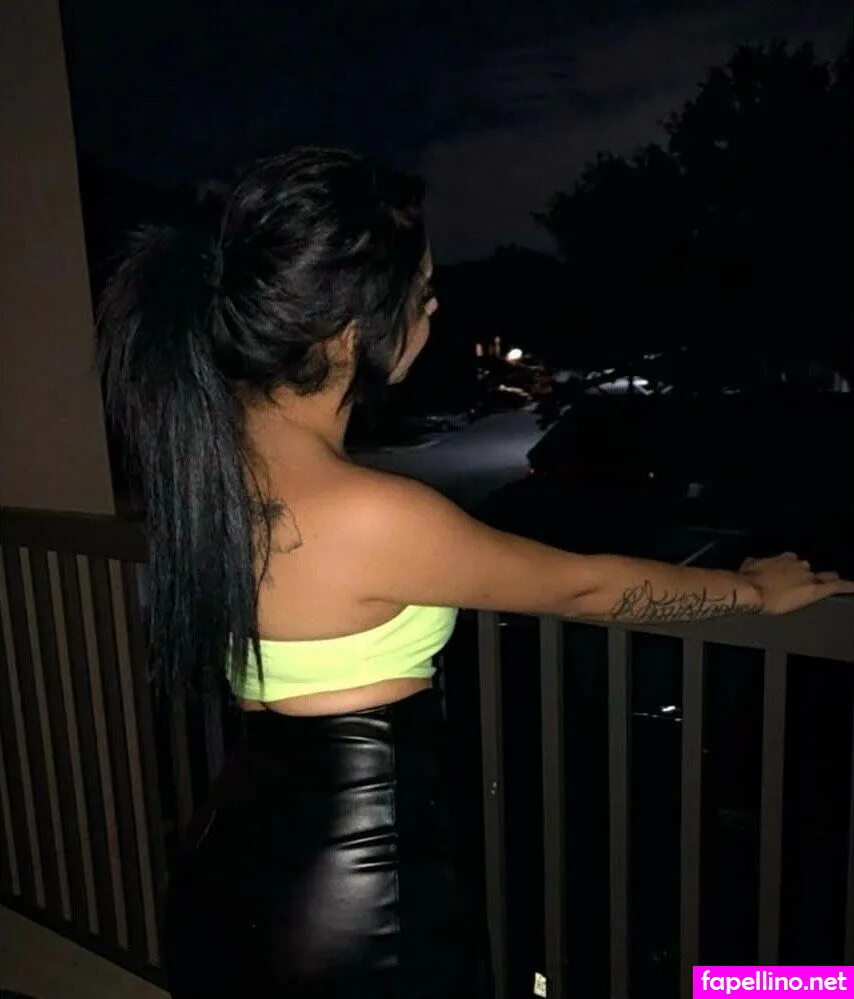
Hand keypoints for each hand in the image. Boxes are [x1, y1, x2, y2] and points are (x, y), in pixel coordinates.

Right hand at [739, 552, 853, 615]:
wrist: (751, 590)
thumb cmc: (746, 578)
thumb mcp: (748, 565)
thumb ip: (756, 564)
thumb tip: (753, 563)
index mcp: (784, 558)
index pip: (793, 562)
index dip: (791, 570)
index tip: (786, 577)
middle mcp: (799, 564)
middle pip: (809, 570)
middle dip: (806, 577)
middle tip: (798, 588)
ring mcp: (809, 576)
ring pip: (823, 578)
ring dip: (819, 584)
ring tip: (818, 592)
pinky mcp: (816, 590)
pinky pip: (837, 586)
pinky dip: (848, 586)